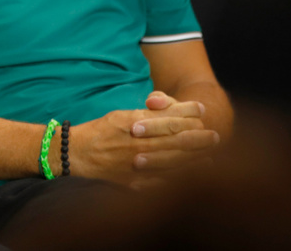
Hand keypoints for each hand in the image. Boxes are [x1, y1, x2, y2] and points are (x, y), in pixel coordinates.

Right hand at [70, 96, 217, 185]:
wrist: (75, 154)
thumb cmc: (98, 131)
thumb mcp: (120, 115)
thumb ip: (144, 113)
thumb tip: (167, 106)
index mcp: (135, 125)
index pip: (170, 120)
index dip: (188, 115)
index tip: (202, 112)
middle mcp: (138, 145)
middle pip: (177, 141)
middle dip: (199, 138)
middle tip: (215, 136)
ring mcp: (137, 166)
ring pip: (174, 162)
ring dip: (195, 158)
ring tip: (210, 155)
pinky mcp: (134, 183)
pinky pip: (161, 183)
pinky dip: (178, 179)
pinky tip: (190, 176)